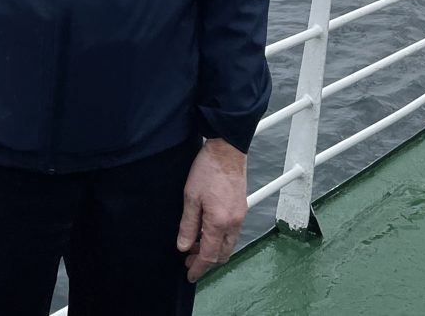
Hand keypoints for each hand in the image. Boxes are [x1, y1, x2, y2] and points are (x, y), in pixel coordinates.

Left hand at [176, 138, 247, 282]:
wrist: (227, 149)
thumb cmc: (208, 168)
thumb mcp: (190, 196)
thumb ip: (187, 224)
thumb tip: (183, 246)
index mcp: (219, 222)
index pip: (209, 255)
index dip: (198, 268)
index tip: (190, 274)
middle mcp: (233, 223)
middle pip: (222, 255)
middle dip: (206, 261)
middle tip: (189, 259)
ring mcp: (240, 216)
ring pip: (228, 245)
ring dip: (213, 249)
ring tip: (195, 244)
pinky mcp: (241, 208)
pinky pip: (232, 233)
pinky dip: (220, 238)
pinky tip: (207, 230)